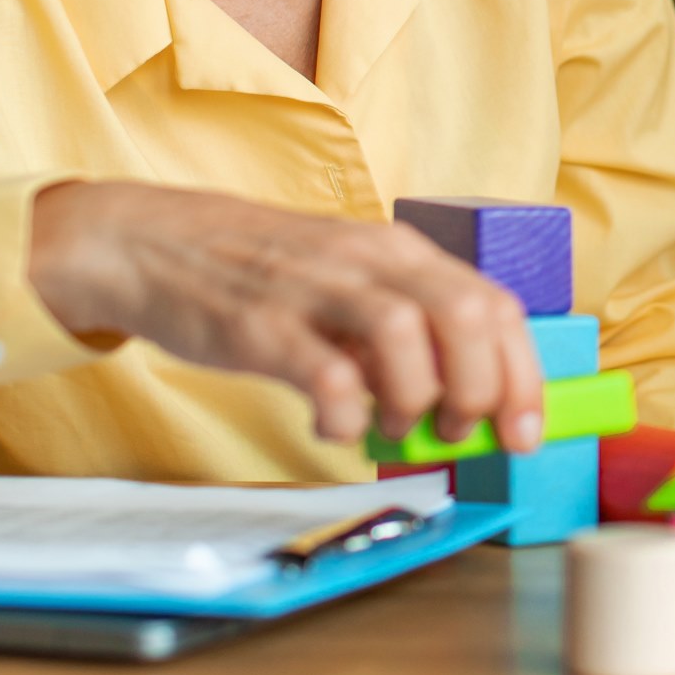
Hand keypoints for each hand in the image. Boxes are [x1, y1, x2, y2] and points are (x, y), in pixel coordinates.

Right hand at [26, 180, 543, 450]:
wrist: (148, 243)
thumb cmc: (260, 274)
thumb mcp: (346, 283)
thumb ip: (403, 331)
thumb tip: (463, 404)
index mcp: (400, 252)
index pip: (496, 304)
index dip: (524, 375)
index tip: (526, 432)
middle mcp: (368, 260)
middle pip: (467, 314)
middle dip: (483, 389)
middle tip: (458, 430)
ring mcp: (315, 288)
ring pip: (408, 334)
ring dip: (419, 398)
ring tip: (397, 427)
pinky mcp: (260, 324)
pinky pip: (326, 374)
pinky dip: (345, 415)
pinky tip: (336, 428)